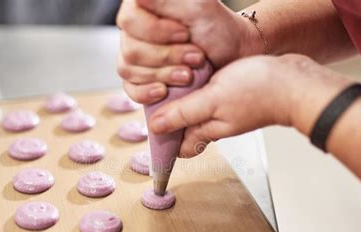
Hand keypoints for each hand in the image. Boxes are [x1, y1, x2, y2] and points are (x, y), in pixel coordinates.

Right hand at [117, 0, 253, 103]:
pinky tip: (163, 91)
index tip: (184, 34)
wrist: (231, 55)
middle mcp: (134, 31)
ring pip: (130, 70)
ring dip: (163, 74)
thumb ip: (166, 0)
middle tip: (196, 57)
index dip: (155, 31)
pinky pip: (130, 89)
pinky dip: (146, 93)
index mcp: (142, 6)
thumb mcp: (198, 7)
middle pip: (131, 49)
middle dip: (167, 56)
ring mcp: (135, 57)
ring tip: (189, 75)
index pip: (129, 20)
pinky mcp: (140, 79)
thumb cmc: (217, 28)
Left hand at [148, 54, 351, 156]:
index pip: (178, 147)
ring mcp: (225, 112)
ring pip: (196, 112)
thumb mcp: (212, 101)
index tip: (151, 127)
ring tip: (175, 87)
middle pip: (184, 129)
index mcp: (207, 131)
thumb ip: (183, 114)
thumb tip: (156, 128)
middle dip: (170, 119)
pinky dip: (199, 91)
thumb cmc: (259, 93)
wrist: (294, 82)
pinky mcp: (232, 97)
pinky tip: (196, 78)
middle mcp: (215, 125)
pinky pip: (209, 99)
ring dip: (183, 102)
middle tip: (160, 99)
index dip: (163, 140)